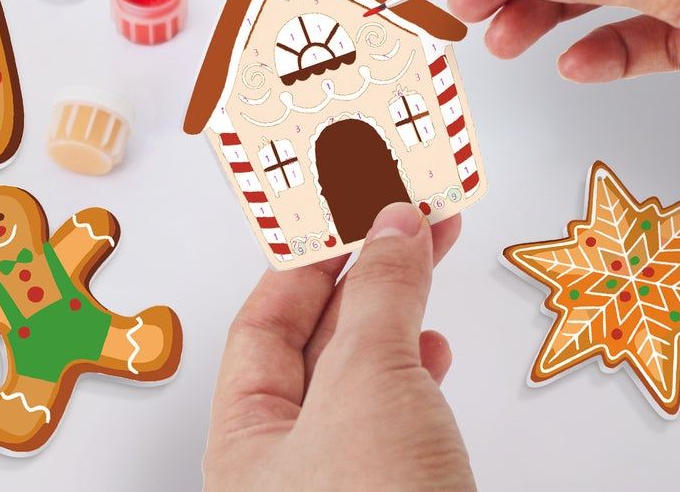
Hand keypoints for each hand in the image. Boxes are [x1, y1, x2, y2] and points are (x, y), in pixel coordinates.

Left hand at [202, 203, 476, 491]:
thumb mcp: (368, 381)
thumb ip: (380, 295)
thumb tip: (392, 229)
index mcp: (246, 442)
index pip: (263, 325)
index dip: (307, 262)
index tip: (345, 214)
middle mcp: (288, 464)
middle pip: (320, 340)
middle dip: (367, 273)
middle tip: (400, 219)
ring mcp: (344, 479)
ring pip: (365, 372)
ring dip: (400, 310)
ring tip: (427, 252)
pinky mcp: (396, 489)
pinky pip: (399, 409)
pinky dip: (419, 367)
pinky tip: (433, 347)